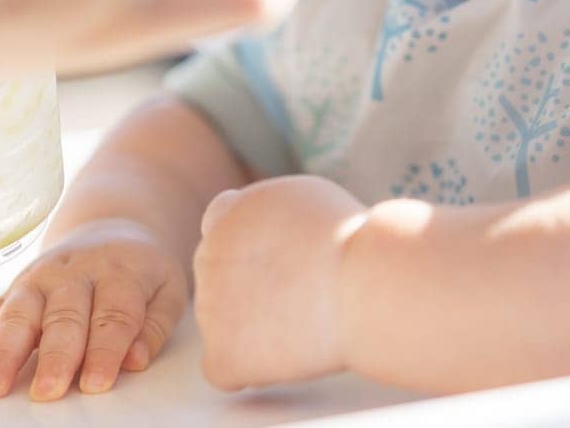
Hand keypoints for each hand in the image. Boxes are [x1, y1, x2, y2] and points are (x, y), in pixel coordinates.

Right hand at [0, 219, 186, 400]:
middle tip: (49, 393)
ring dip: (1, 352)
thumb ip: (155, 325)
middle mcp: (72, 275)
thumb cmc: (143, 272)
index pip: (113, 315)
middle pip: (63, 317)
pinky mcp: (10, 294)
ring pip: (15, 316)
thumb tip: (135, 360)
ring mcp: (36, 283)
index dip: (106, 349)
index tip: (98, 384)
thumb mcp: (168, 288)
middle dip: (55, 355)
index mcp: (118, 273)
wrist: (112, 228)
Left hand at [193, 176, 366, 390]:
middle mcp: (208, 257)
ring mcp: (210, 308)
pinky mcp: (223, 354)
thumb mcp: (302, 198)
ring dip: (254, 328)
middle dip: (249, 288)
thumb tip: (267, 235)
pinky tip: (283, 356)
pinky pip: (222, 370)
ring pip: (223, 325)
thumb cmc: (350, 240)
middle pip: (218, 278)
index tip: (280, 261)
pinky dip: (247, 369)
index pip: (218, 228)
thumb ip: (269, 214)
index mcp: (226, 215)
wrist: (361, 283)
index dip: (249, 248)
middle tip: (300, 295)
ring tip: (305, 321)